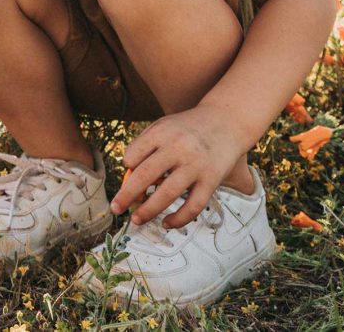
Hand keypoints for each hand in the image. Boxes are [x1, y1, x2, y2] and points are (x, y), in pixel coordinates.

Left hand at [109, 105, 246, 229]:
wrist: (227, 121)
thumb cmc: (187, 127)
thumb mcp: (164, 125)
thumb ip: (145, 144)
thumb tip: (128, 175)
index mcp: (162, 132)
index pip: (133, 154)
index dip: (127, 166)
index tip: (128, 172)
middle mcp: (178, 148)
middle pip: (145, 175)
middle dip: (126, 195)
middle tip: (115, 208)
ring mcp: (196, 165)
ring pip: (167, 194)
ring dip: (148, 211)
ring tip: (136, 220)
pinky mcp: (211, 180)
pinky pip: (193, 205)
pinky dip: (178, 219)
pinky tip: (166, 223)